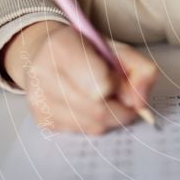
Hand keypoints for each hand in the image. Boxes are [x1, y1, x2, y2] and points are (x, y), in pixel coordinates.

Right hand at [1, 21, 159, 134]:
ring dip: (109, 117)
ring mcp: (38, 99)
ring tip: (105, 99)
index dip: (118, 86)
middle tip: (122, 96)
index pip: (100, 84)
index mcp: (62, 47)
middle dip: (120, 107)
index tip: (119, 79)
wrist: (44, 54)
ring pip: (92, 125)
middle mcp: (43, 73)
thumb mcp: (118, 49)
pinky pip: (82, 132)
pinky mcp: (41, 120)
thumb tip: (140, 103)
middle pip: (99, 110)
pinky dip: (94, 123)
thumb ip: (140, 70)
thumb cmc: (87, 50)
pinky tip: (88, 105)